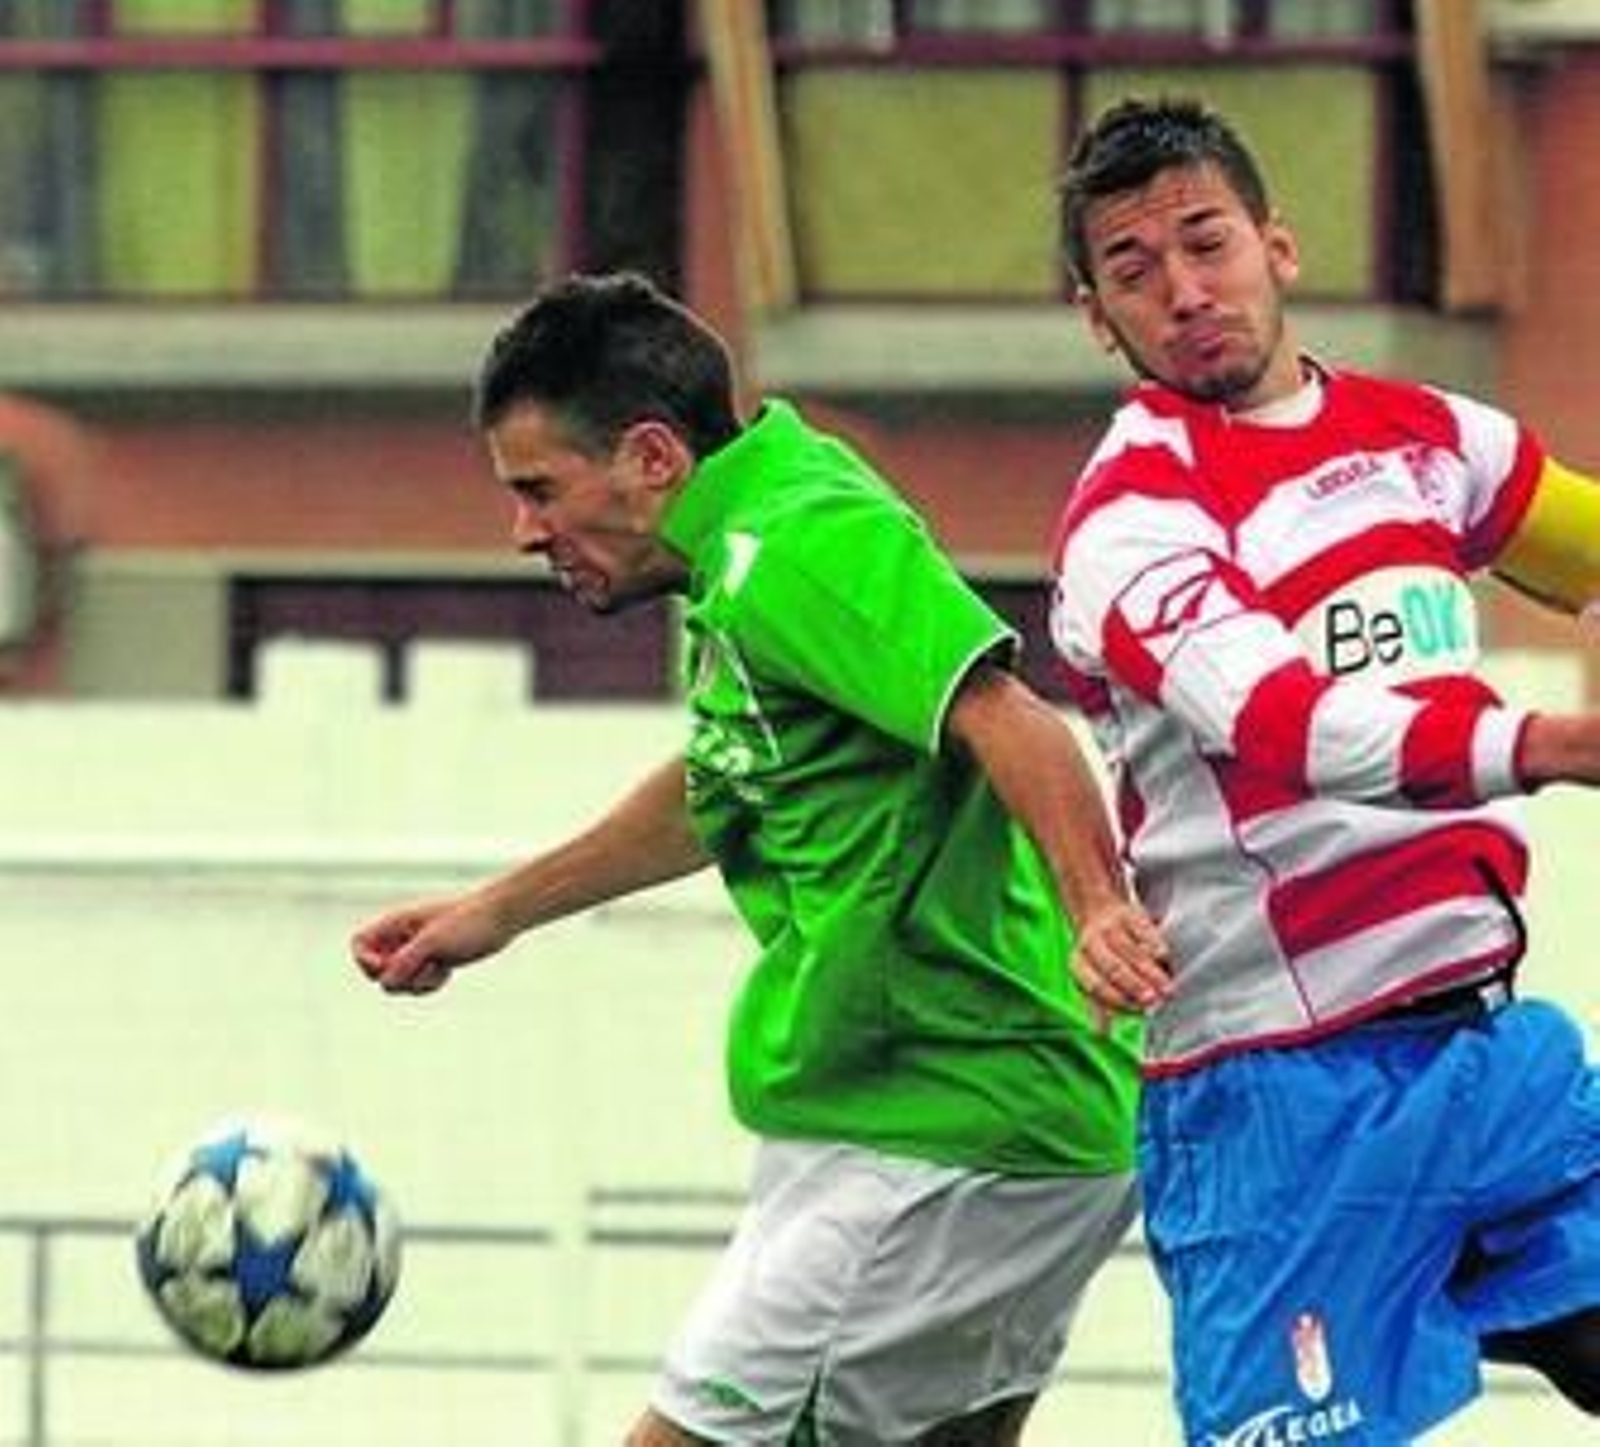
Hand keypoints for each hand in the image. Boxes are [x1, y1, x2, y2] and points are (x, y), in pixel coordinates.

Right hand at [350, 891, 511, 995]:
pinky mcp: (432, 963)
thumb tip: (385, 983)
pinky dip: (430, 984)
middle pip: (377, 971)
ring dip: (417, 982)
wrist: (500, 919)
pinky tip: (448, 971)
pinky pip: (418, 985)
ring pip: (399, 982)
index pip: (360, 943)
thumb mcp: (434, 941)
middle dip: (399, 976)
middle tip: (423, 966)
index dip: (364, 960)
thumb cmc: (468, 921)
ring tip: (439, 966)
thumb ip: (405, 961)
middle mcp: (402, 938)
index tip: (384, 966)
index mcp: (396, 923)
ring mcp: (417, 952)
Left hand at [1071, 899, 1171, 1028]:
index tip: (1138, 1011)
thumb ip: (1098, 1005)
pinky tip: (1164, 959)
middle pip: (1113, 967)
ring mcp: (1110, 927)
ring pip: (1132, 952)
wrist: (1097, 909)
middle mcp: (1091, 944)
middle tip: (1153, 1001)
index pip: (1095, 985)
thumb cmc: (1099, 955)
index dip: (1117, 999)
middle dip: (1134, 985)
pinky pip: (1143, 931)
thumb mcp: (1091, 977)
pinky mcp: (1129, 915)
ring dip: (1150, 972)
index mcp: (1079, 963)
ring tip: (1167, 989)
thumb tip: (1102, 1034)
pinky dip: (1153, 945)